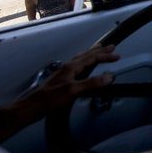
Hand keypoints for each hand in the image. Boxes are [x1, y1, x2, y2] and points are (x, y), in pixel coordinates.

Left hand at [0, 44, 119, 142]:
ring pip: (80, 59)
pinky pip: (76, 66)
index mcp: (71, 67)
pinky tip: (83, 67)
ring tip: (98, 50)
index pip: (91, 58)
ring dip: (91, 54)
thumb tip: (109, 77)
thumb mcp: (73, 90)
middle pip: (86, 55)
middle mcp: (67, 67)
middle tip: (110, 46)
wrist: (34, 106)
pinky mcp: (62, 80)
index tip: (117, 55)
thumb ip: (91, 83)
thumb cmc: (51, 98)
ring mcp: (64, 73)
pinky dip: (84, 62)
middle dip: (99, 51)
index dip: (105, 56)